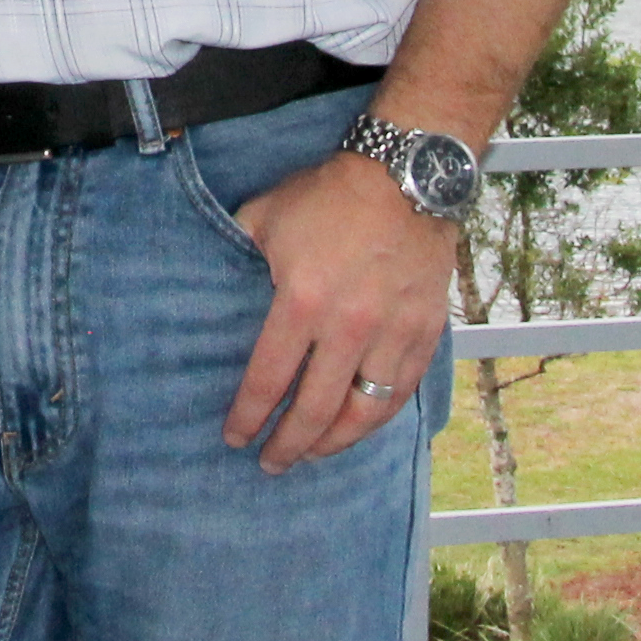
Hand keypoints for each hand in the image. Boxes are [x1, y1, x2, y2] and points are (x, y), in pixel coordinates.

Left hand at [223, 151, 455, 474]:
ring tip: (310, 454)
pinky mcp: (424, 334)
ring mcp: (392, 335)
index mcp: (302, 301)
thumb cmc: (327, 196)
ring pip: (362, 414)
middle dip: (288, 444)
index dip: (249, 415)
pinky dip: (376, 420)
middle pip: (315, 410)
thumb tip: (215, 282)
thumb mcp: (265, 216)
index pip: (270, 378)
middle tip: (270, 463)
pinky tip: (357, 428)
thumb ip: (240, 254)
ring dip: (333, 443)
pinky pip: (399, 394)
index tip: (235, 436)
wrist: (402, 177)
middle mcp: (349, 328)